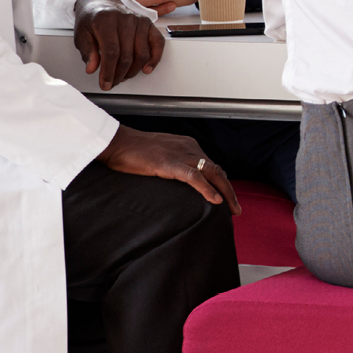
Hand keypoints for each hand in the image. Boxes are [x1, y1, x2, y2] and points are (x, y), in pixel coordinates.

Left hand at [73, 0, 163, 89]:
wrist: (100, 2)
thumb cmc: (92, 18)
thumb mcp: (81, 34)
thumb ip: (87, 52)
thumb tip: (92, 68)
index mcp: (105, 20)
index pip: (111, 51)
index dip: (109, 71)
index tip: (105, 83)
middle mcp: (125, 19)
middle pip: (127, 55)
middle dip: (119, 74)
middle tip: (112, 82)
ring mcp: (138, 21)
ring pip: (141, 54)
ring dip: (133, 71)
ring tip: (123, 76)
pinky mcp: (148, 23)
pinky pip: (157, 43)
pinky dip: (155, 58)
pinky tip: (147, 68)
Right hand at [98, 124, 240, 215]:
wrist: (116, 143)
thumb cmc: (133, 150)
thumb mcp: (160, 155)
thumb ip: (173, 164)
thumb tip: (181, 181)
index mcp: (187, 145)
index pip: (212, 165)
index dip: (221, 183)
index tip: (227, 198)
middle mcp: (189, 148)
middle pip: (217, 170)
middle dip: (229, 190)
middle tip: (236, 209)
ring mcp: (180, 155)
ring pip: (212, 173)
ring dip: (225, 193)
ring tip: (232, 209)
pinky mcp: (170, 163)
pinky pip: (194, 177)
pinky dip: (207, 189)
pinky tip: (215, 200)